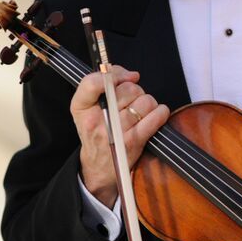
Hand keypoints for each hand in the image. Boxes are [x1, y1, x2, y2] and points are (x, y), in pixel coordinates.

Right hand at [70, 66, 169, 207]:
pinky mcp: (133, 142)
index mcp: (81, 108)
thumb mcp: (88, 107)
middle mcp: (95, 120)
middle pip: (127, 89)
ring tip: (141, 110)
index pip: (91, 83)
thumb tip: (130, 74)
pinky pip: (155, 116)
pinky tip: (156, 114)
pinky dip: (160, 112)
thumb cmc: (97, 131)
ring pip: (144, 101)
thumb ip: (103, 84)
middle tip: (132, 100)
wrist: (98, 167)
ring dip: (148, 102)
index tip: (126, 76)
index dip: (114, 74)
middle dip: (135, 90)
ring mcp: (115, 132)